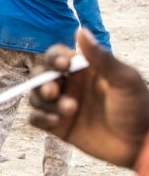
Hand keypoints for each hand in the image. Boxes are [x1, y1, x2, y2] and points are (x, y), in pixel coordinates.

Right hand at [29, 29, 148, 167]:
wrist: (139, 145)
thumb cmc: (138, 109)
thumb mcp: (124, 80)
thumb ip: (101, 57)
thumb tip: (80, 30)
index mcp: (83, 70)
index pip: (56, 55)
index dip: (54, 58)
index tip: (63, 66)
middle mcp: (69, 85)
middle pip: (40, 75)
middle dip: (42, 82)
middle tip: (54, 92)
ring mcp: (62, 105)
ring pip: (36, 96)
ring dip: (45, 102)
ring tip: (69, 111)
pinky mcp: (57, 126)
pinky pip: (35, 118)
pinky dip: (40, 118)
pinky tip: (56, 122)